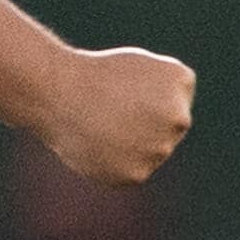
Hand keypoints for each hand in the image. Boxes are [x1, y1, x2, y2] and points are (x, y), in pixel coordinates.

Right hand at [37, 48, 195, 186]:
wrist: (57, 93)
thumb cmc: (94, 75)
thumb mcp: (142, 66)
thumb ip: (168, 91)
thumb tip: (176, 126)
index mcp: (182, 80)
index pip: (176, 99)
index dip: (147, 97)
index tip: (123, 87)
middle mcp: (179, 118)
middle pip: (166, 130)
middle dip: (143, 123)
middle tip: (111, 111)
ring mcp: (160, 149)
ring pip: (150, 152)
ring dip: (131, 145)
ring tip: (102, 127)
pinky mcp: (137, 173)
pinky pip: (132, 172)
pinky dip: (115, 163)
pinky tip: (98, 145)